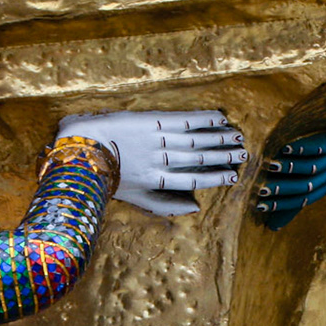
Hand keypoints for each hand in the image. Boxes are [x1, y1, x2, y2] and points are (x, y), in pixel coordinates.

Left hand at [56, 111, 246, 216]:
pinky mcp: (151, 121)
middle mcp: (161, 160)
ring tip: (237, 136)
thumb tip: (195, 208)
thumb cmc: (105, 176)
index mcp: (157, 180)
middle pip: (200, 158)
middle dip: (224, 156)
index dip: (217, 178)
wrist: (81, 149)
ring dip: (219, 137)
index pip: (194, 180)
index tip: (234, 176)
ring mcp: (157, 140)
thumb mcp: (134, 198)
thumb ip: (164, 205)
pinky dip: (203, 118)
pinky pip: (183, 120)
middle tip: (244, 153)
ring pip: (196, 139)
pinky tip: (218, 116)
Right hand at [251, 127, 325, 229]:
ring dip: (291, 167)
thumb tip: (272, 227)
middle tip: (262, 191)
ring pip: (311, 166)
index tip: (260, 207)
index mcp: (324, 189)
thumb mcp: (321, 189)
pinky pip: (320, 146)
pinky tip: (287, 148)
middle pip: (304, 186)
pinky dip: (304, 148)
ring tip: (271, 166)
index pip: (301, 200)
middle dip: (283, 189)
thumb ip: (297, 204)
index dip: (281, 205)